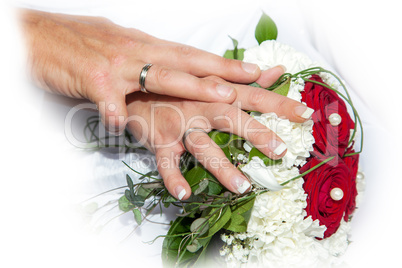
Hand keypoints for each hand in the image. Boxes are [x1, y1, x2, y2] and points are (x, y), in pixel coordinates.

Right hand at [19, 9, 262, 133]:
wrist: (43, 36)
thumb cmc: (88, 45)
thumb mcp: (128, 48)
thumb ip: (155, 60)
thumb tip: (180, 68)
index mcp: (151, 48)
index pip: (197, 57)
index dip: (229, 66)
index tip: (262, 74)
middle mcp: (142, 54)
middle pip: (191, 66)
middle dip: (226, 79)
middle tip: (258, 89)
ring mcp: (119, 67)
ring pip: (161, 76)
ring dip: (194, 86)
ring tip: (223, 97)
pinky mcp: (93, 82)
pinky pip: (106, 100)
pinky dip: (113, 112)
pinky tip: (118, 124)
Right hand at [125, 78, 312, 199]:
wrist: (136, 84)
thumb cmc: (179, 82)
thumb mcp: (212, 75)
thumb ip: (246, 76)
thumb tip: (277, 70)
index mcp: (216, 89)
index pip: (253, 95)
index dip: (279, 104)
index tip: (306, 115)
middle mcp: (200, 105)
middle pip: (230, 117)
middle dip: (256, 133)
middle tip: (280, 151)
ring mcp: (180, 124)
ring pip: (202, 146)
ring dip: (222, 166)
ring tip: (243, 187)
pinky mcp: (160, 140)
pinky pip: (166, 161)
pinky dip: (172, 177)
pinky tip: (183, 194)